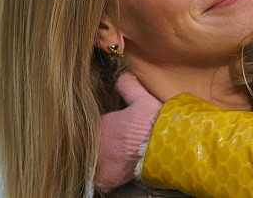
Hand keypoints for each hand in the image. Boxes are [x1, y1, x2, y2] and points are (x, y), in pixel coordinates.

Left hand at [94, 72, 161, 191]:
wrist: (162, 146)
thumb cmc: (152, 122)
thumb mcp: (141, 99)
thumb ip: (128, 86)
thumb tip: (123, 74)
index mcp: (101, 123)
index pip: (93, 126)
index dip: (102, 128)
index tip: (113, 130)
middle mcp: (95, 143)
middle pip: (90, 144)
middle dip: (97, 144)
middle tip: (112, 146)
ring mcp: (100, 161)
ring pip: (91, 162)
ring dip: (97, 161)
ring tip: (109, 159)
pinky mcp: (107, 177)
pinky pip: (97, 179)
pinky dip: (102, 177)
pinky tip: (108, 174)